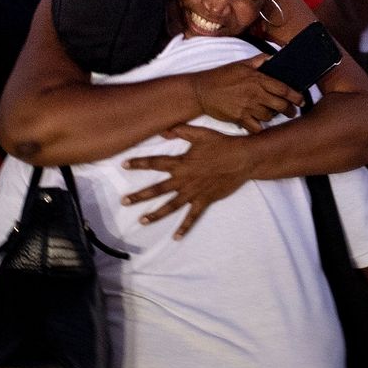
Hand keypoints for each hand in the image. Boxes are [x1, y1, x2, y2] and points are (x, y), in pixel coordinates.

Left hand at [121, 125, 255, 236]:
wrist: (243, 159)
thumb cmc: (222, 144)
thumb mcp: (201, 133)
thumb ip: (181, 130)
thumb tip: (164, 129)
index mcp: (181, 163)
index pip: (156, 163)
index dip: (139, 163)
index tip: (124, 165)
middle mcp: (184, 180)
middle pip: (158, 189)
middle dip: (140, 195)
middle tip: (124, 201)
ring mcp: (194, 192)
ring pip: (171, 206)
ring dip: (156, 214)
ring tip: (142, 220)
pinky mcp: (205, 200)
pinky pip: (193, 216)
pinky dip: (185, 227)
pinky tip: (176, 237)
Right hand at [188, 54, 305, 131]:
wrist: (201, 91)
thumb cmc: (221, 76)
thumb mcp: (240, 64)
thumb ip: (258, 61)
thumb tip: (271, 57)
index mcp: (257, 79)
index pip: (283, 88)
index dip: (296, 96)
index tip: (302, 100)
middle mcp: (255, 93)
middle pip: (280, 105)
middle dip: (290, 110)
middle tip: (292, 112)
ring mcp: (248, 107)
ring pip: (269, 117)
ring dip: (272, 117)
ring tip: (272, 115)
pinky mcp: (240, 118)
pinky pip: (256, 128)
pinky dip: (260, 128)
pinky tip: (260, 125)